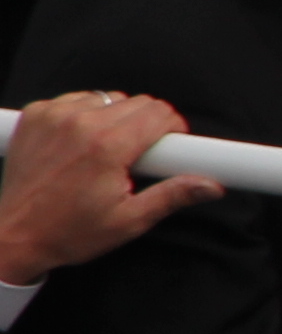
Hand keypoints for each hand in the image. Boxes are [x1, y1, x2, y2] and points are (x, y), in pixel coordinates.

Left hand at [0, 89, 215, 287]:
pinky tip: (81, 142)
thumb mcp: (129, 221)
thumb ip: (173, 196)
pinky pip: (76, 99)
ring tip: (106, 151)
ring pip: (108, 98)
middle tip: (137, 156)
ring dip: (115, 118)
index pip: (160, 113)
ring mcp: (54, 115)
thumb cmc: (68, 232)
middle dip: (147, 125)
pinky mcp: (36, 115)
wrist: (12, 235)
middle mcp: (80, 123)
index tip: (170, 146)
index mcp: (107, 147)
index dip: (173, 130)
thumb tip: (210, 185)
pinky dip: (85, 115)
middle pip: (137, 102)